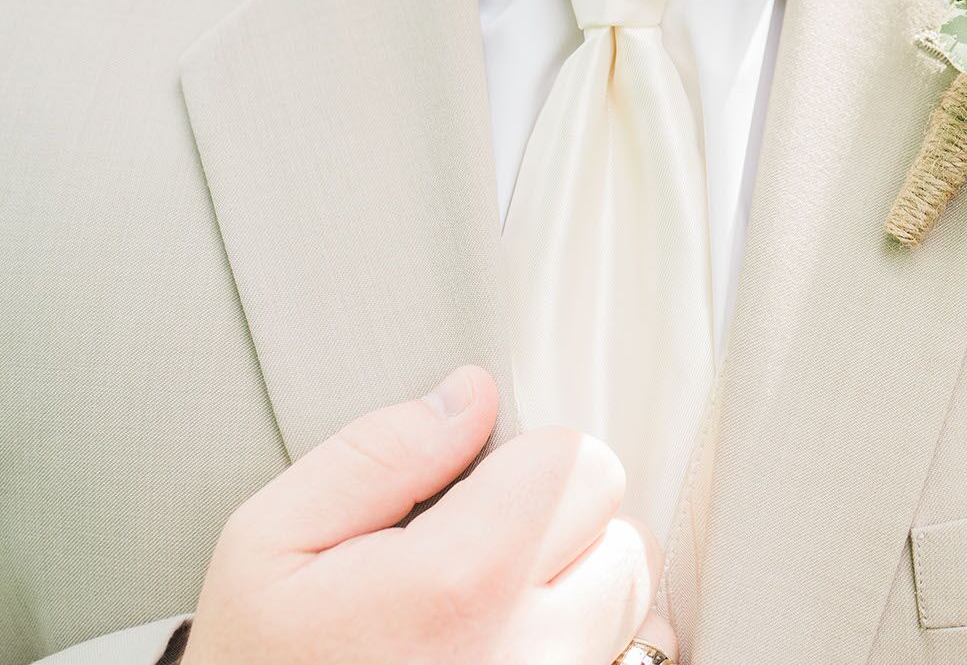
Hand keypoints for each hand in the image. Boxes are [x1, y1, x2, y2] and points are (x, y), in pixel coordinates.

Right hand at [182, 366, 673, 664]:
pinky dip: (583, 639)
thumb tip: (470, 398)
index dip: (525, 457)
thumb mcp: (267, 546)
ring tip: (492, 601)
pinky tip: (512, 639)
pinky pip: (623, 655)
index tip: (477, 485)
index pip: (578, 461)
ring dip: (579, 582)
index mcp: (460, 585)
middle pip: (620, 525)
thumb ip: (376, 455)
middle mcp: (529, 650)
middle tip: (480, 546)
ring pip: (628, 595)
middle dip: (560, 518)